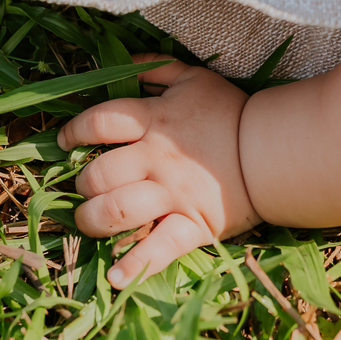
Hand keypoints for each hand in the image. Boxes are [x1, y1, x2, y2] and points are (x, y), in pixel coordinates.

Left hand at [58, 56, 261, 287]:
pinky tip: (116, 278)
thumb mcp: (193, 78)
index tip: (65, 142)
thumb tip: (125, 61)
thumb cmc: (231, 112)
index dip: (73, 132)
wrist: (275, 150)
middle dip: (83, 183)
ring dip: (93, 220)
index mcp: (153, 121)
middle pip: (98, 174)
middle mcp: (155, 160)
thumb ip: (156, 69)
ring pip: (116, 212)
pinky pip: (158, 250)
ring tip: (91, 220)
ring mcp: (172, 196)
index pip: (97, 124)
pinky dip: (134, 266)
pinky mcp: (191, 226)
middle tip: (88, 186)